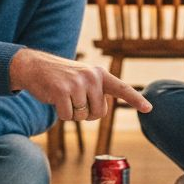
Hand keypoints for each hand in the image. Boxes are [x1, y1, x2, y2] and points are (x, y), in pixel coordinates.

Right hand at [8, 49, 151, 121]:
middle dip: (86, 113)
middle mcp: (91, 77)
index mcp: (99, 74)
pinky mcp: (62, 91)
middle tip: (74, 99)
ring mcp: (77, 83)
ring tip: (64, 96)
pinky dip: (61, 114)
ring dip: (72, 112)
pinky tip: (55, 99)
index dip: (135, 99)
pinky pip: (67, 117)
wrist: (34, 66)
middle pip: (98, 113)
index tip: (149, 108)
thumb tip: (103, 111)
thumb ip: (96, 92)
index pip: (122, 88)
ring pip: (82, 116)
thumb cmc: (61, 78)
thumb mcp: (83, 79)